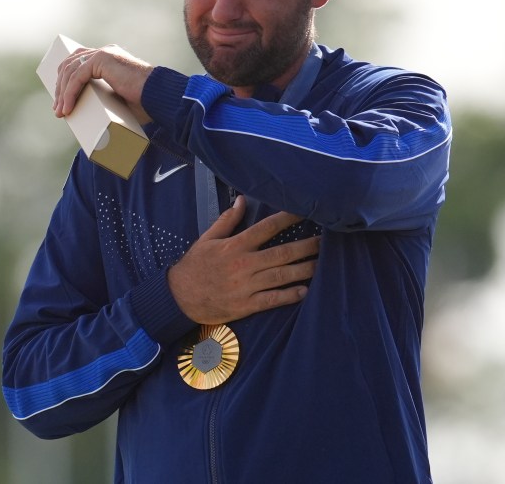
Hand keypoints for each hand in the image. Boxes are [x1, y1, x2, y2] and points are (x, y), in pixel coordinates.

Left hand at [54, 44, 153, 121]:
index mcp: (110, 58)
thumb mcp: (121, 100)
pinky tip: (67, 108)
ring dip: (62, 93)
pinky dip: (70, 93)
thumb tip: (94, 119)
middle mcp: (106, 51)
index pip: (79, 62)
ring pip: (71, 70)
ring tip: (61, 112)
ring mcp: (104, 53)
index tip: (62, 101)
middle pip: (70, 64)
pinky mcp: (103, 59)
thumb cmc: (147, 103)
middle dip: (60, 87)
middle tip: (58, 109)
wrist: (159, 96)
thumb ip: (107, 100)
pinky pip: (78, 76)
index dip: (66, 80)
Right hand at [167, 196, 319, 324]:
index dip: (288, 218)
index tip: (305, 212)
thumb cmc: (194, 266)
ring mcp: (246, 286)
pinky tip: (304, 291)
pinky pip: (272, 299)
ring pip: (281, 276)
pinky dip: (289, 295)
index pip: (267, 228)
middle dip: (305, 246)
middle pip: (281, 253)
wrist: (179, 297)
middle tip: (324, 242)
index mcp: (235, 245)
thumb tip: (242, 200)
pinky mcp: (246, 305)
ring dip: (304, 269)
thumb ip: (226, 220)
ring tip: (321, 264)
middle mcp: (244, 264)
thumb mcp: (207, 239)